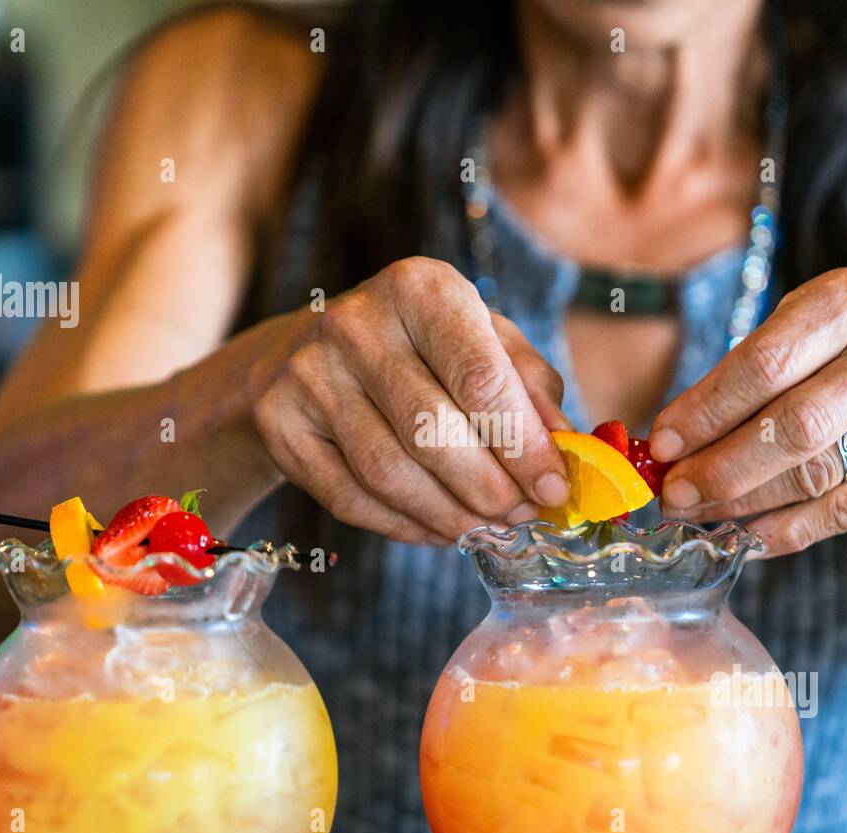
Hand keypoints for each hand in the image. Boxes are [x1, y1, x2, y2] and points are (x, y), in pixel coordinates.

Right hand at [250, 257, 570, 545]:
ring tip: (485, 528)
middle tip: (521, 516)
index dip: (523, 444)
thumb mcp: (484, 342)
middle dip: (489, 488)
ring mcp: (309, 372)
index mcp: (420, 288)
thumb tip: (567, 452)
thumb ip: (530, 389)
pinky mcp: (279, 422)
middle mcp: (357, 323)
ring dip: (449, 515)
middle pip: (433, 431)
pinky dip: (404, 526)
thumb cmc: (420, 349)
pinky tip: (438, 529)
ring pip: (390, 472)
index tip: (553, 488)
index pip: (480, 377)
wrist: (306, 355)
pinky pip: (351, 498)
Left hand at [649, 268, 846, 556]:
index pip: (765, 363)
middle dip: (720, 467)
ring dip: (743, 504)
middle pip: (793, 425)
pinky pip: (845, 512)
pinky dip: (786, 530)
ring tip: (696, 513)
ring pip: (815, 475)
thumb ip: (743, 377)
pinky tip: (745, 537)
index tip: (660, 445)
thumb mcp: (805, 334)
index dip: (706, 410)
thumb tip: (667, 445)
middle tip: (673, 494)